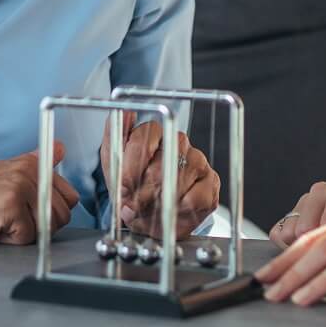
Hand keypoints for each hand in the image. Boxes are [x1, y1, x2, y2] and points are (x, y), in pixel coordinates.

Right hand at [0, 143, 76, 243]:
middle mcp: (29, 170)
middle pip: (62, 214)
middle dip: (39, 226)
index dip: (50, 212)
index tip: (28, 210)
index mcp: (31, 163)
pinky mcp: (10, 205)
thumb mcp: (3, 173)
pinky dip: (8, 240)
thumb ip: (33, 163)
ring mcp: (20, 186)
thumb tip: (59, 148)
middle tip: (10, 218)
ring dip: (23, 233)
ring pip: (46, 226)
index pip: (70, 196)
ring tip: (0, 221)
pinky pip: (26, 237)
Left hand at [101, 116, 219, 238]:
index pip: (142, 140)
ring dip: (160, 203)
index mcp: (153, 132)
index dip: (130, 169)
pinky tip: (172, 210)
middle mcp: (178, 142)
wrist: (152, 214)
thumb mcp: (114, 163)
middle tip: (135, 204)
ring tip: (151, 210)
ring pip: (178, 181)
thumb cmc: (132, 186)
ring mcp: (198, 160)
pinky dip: (179, 210)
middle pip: (159, 165)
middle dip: (143, 191)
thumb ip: (115, 135)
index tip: (123, 187)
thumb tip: (127, 112)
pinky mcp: (211, 182)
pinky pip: (195, 198)